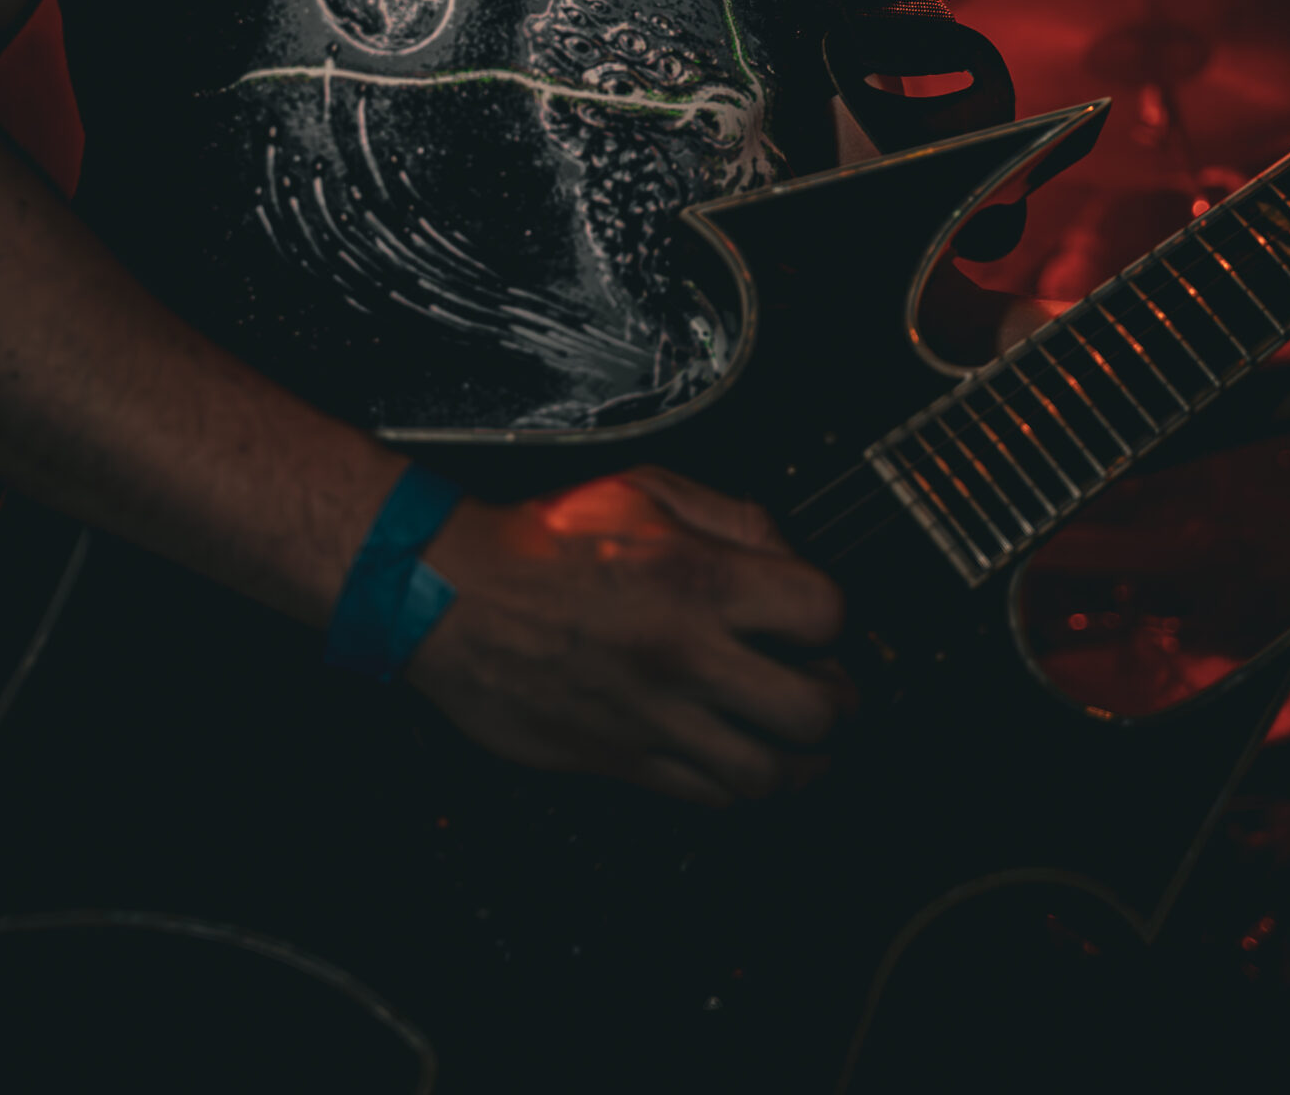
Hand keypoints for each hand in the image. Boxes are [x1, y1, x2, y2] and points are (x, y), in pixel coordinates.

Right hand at [405, 466, 850, 807]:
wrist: (451, 593)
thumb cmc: (542, 539)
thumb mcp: (647, 489)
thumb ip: (732, 516)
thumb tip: (788, 553)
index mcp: (701, 580)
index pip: (824, 614)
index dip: (834, 617)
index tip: (820, 620)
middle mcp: (687, 655)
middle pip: (813, 711)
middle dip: (837, 702)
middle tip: (832, 691)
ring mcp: (654, 716)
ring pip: (767, 775)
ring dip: (799, 761)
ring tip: (800, 742)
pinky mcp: (619, 760)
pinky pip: (706, 799)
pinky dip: (737, 788)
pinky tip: (738, 760)